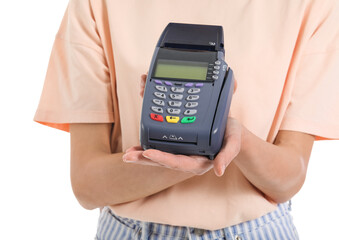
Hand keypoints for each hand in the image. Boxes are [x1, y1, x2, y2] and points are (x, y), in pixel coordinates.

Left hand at [125, 73, 240, 176]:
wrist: (231, 132)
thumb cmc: (232, 137)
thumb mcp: (233, 144)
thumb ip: (227, 156)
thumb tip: (219, 171)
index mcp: (200, 162)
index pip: (178, 162)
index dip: (162, 159)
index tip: (147, 153)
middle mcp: (188, 161)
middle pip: (163, 163)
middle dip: (144, 160)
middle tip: (127, 156)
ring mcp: (183, 155)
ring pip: (159, 158)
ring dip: (142, 156)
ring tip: (127, 154)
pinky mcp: (180, 148)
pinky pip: (162, 150)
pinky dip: (149, 148)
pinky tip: (137, 147)